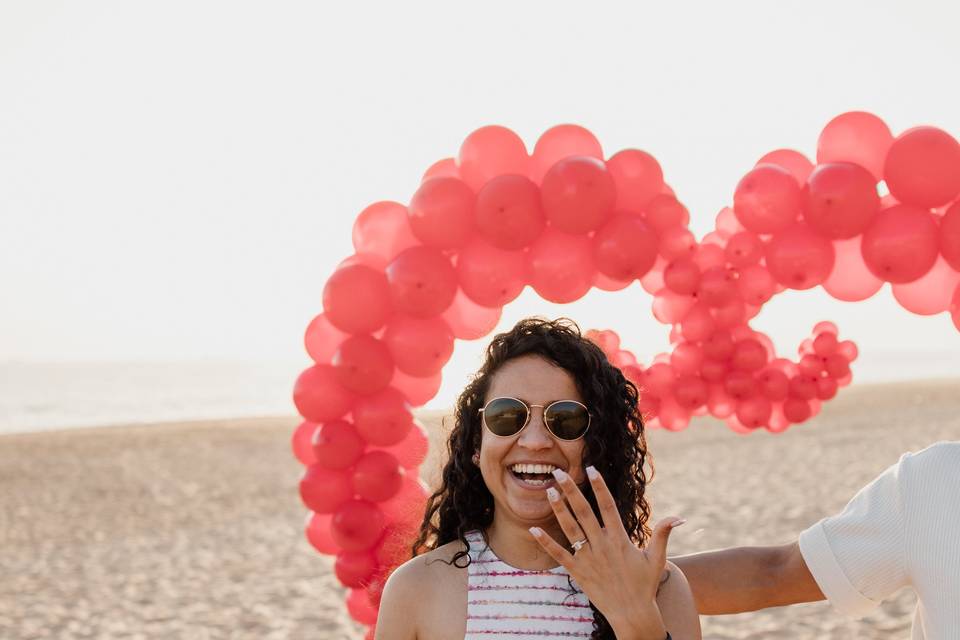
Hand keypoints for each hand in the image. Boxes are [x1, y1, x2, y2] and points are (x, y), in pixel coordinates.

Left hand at [530, 465, 684, 639]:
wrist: (632, 614)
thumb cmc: (645, 585)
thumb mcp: (657, 558)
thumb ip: (663, 534)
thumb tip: (679, 517)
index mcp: (620, 539)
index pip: (608, 506)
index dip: (599, 486)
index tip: (591, 469)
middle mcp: (602, 545)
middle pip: (584, 512)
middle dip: (571, 491)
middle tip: (558, 473)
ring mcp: (588, 559)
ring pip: (570, 529)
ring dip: (558, 510)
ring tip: (548, 491)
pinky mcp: (577, 572)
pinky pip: (559, 554)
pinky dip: (546, 542)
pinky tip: (533, 529)